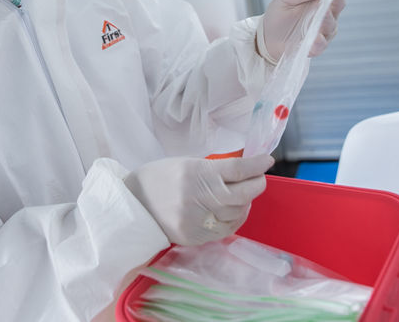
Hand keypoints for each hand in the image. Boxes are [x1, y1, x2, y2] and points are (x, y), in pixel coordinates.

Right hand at [124, 154, 273, 245]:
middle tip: (259, 177)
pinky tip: (235, 209)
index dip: (257, 165)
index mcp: (197, 174)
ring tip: (243, 193)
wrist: (132, 204)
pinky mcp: (196, 237)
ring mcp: (199, 221)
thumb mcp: (187, 163)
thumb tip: (244, 170)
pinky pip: (227, 229)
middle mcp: (200, 198)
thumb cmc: (160, 178)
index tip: (266, 161)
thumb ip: (215, 168)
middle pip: (243, 193)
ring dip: (246, 201)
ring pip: (238, 213)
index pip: (238, 169)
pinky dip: (236, 218)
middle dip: (256, 183)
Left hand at [258, 0, 348, 61]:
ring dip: (327, 19)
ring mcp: (323, 31)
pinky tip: (317, 38)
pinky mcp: (315, 47)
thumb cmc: (279, 16)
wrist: (266, 38)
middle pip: (338, 4)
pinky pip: (320, 45)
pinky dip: (319, 42)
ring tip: (323, 14)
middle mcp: (327, 14)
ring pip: (331, 25)